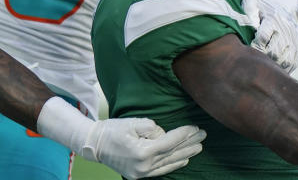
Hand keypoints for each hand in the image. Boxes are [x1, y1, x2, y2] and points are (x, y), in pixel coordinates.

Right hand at [86, 117, 205, 178]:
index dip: (184, 134)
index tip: (195, 127)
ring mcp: (142, 173)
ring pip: (169, 163)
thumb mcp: (131, 122)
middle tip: (203, 135)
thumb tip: (164, 134)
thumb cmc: (111, 130)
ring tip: (199, 147)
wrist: (94, 145)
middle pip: (173, 153)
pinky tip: (183, 160)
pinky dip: (173, 164)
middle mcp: (144, 166)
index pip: (170, 142)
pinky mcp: (139, 175)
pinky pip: (161, 170)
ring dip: (185, 154)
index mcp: (142, 152)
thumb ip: (151, 127)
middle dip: (189, 143)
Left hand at [243, 0, 297, 72]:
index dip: (254, 45)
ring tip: (264, 62)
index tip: (249, 45)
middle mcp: (287, 29)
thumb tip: (250, 25)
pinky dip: (283, 68)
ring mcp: (295, 38)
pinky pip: (293, 62)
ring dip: (273, 64)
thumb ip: (248, 10)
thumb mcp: (252, 2)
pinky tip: (274, 66)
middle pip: (274, 51)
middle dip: (262, 56)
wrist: (282, 3)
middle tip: (255, 56)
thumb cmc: (262, 6)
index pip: (263, 37)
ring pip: (285, 59)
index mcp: (273, 18)